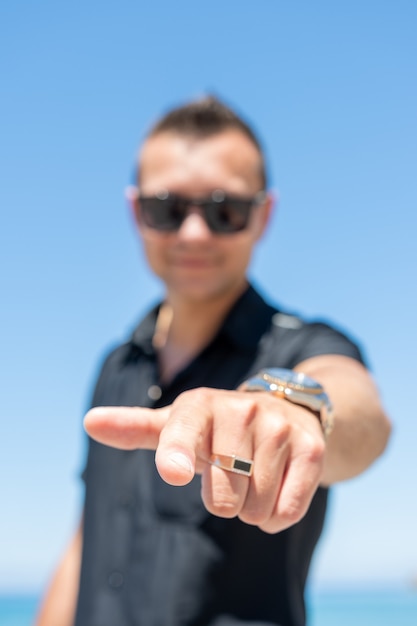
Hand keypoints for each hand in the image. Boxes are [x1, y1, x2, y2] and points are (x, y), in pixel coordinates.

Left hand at [84, 387, 324, 532]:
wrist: (287, 410)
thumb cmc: (218, 428)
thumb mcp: (178, 424)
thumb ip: (134, 428)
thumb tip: (88, 421)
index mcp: (199, 405)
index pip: (183, 433)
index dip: (178, 454)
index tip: (175, 471)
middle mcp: (239, 408)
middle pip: (222, 498)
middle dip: (224, 499)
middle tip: (231, 472)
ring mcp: (277, 426)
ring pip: (254, 508)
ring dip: (251, 507)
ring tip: (253, 476)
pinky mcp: (310, 447)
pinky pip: (286, 511)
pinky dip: (277, 514)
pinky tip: (277, 485)